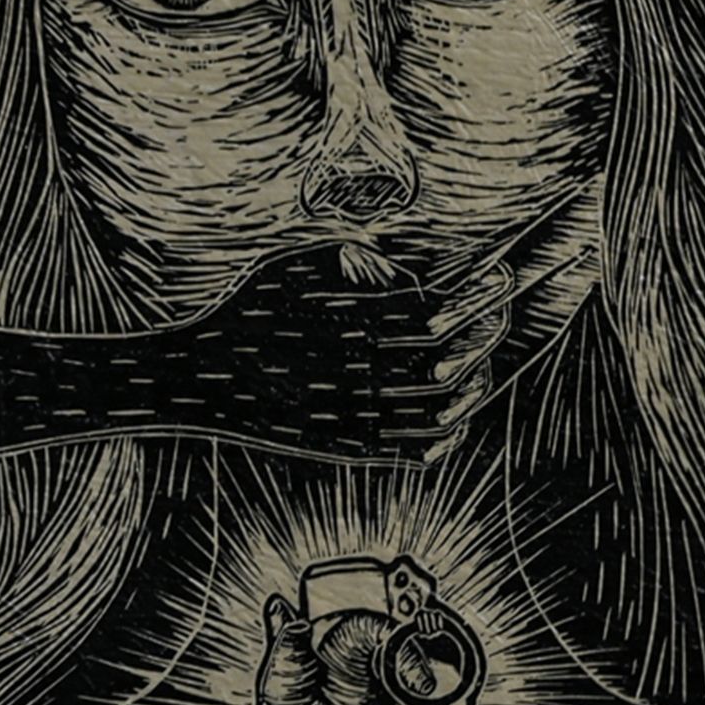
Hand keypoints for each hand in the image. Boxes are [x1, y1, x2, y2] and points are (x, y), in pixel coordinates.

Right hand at [182, 241, 511, 462]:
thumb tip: (410, 270)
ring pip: (446, 407)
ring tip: (488, 361)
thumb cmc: (247, 311)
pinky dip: (451, 432)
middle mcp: (361, 372)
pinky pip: (421, 449)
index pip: (439, 310)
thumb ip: (353, 255)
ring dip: (478, 381)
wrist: (202, 378)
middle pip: (451, 355)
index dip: (478, 294)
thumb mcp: (292, 263)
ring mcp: (360, 416)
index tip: (501, 275)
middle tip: (502, 309)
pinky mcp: (352, 449)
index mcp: (350, 324)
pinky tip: (459, 411)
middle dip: (487, 328)